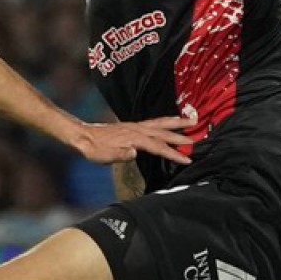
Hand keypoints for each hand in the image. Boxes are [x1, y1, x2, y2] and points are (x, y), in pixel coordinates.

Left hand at [73, 114, 195, 165]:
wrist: (83, 136)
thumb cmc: (93, 149)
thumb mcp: (103, 156)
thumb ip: (120, 155)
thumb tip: (134, 153)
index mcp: (133, 139)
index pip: (158, 147)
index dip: (173, 153)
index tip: (186, 159)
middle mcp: (137, 129)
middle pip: (163, 132)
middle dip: (180, 136)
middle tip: (197, 138)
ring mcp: (135, 126)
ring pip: (160, 123)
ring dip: (176, 122)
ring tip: (191, 120)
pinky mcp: (133, 125)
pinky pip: (153, 121)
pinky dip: (165, 120)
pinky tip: (170, 122)